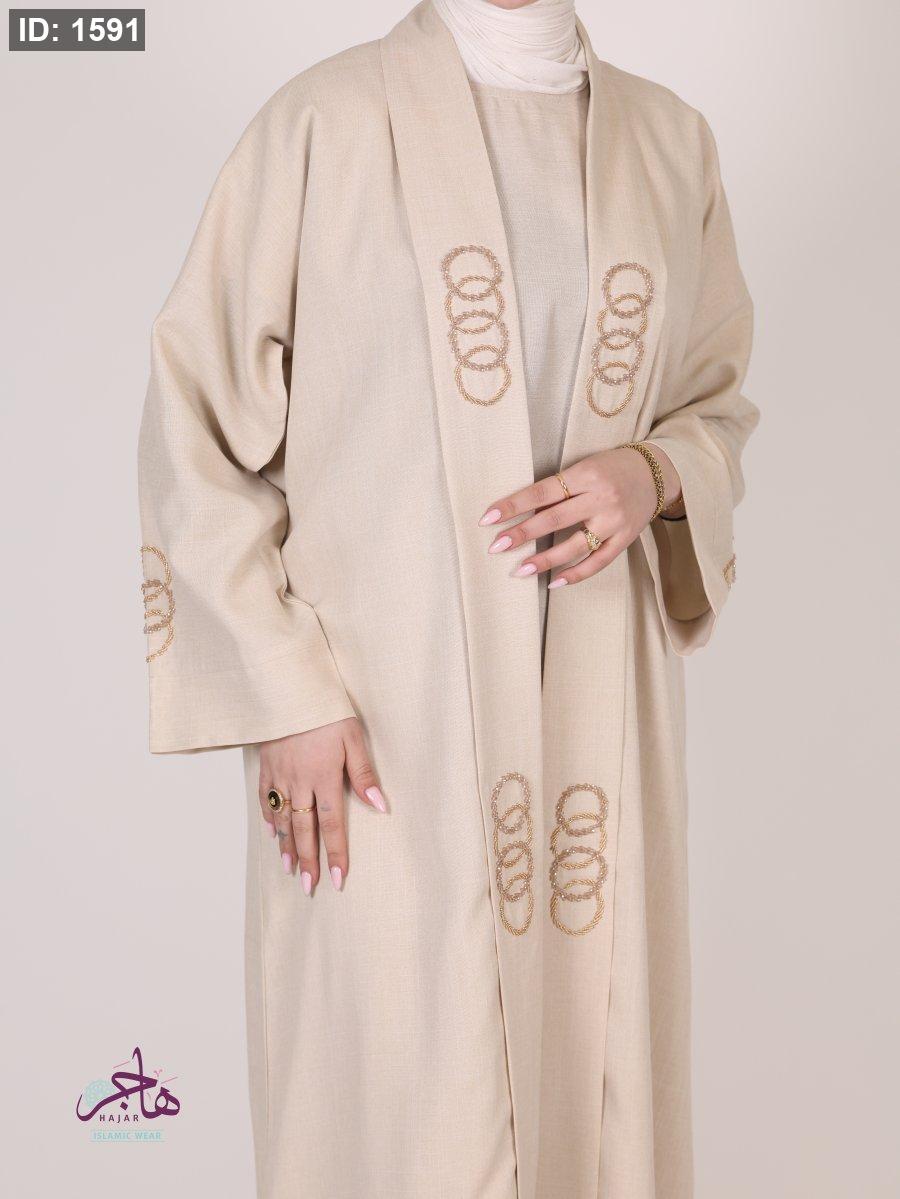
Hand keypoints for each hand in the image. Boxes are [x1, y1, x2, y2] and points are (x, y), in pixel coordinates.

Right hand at [257, 717, 386, 894]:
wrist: (288, 688)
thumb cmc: (326, 711)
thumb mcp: (353, 738)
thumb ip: (365, 775)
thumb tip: (380, 806)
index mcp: (324, 777)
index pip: (331, 824)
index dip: (335, 854)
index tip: (336, 879)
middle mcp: (299, 782)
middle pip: (304, 829)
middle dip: (308, 861)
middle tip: (310, 887)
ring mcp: (279, 776)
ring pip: (282, 819)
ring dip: (287, 847)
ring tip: (291, 870)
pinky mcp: (265, 766)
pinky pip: (265, 799)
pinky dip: (269, 819)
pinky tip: (272, 834)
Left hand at [478, 444, 681, 587]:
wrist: (657, 472)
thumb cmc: (612, 467)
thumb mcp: (585, 467)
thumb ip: (559, 487)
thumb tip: (520, 510)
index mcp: (586, 474)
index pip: (541, 491)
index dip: (513, 505)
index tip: (488, 518)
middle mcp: (600, 498)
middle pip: (554, 519)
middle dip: (521, 534)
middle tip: (495, 546)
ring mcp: (614, 521)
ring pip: (574, 545)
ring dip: (544, 560)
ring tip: (519, 570)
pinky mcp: (625, 539)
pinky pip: (597, 562)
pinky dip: (575, 574)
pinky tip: (554, 582)